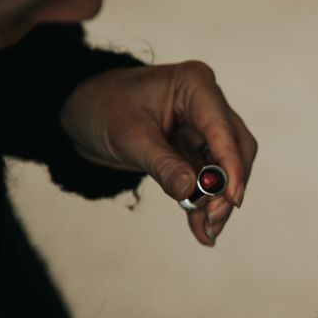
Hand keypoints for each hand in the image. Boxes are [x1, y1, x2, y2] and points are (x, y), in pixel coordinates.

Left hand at [60, 61, 257, 245]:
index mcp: (195, 86)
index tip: (232, 199)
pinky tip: (202, 228)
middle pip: (235, 151)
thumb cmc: (103, 107)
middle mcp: (208, 105)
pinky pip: (208, 181)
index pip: (224, 131)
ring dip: (218, 202)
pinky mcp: (196, 150)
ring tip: (206, 231)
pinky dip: (204, 204)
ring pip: (226, 170)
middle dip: (227, 188)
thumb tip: (191, 192)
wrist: (82, 110)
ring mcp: (204, 129)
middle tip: (213, 217)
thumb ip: (163, 165)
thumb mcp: (130, 137)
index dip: (232, 167)